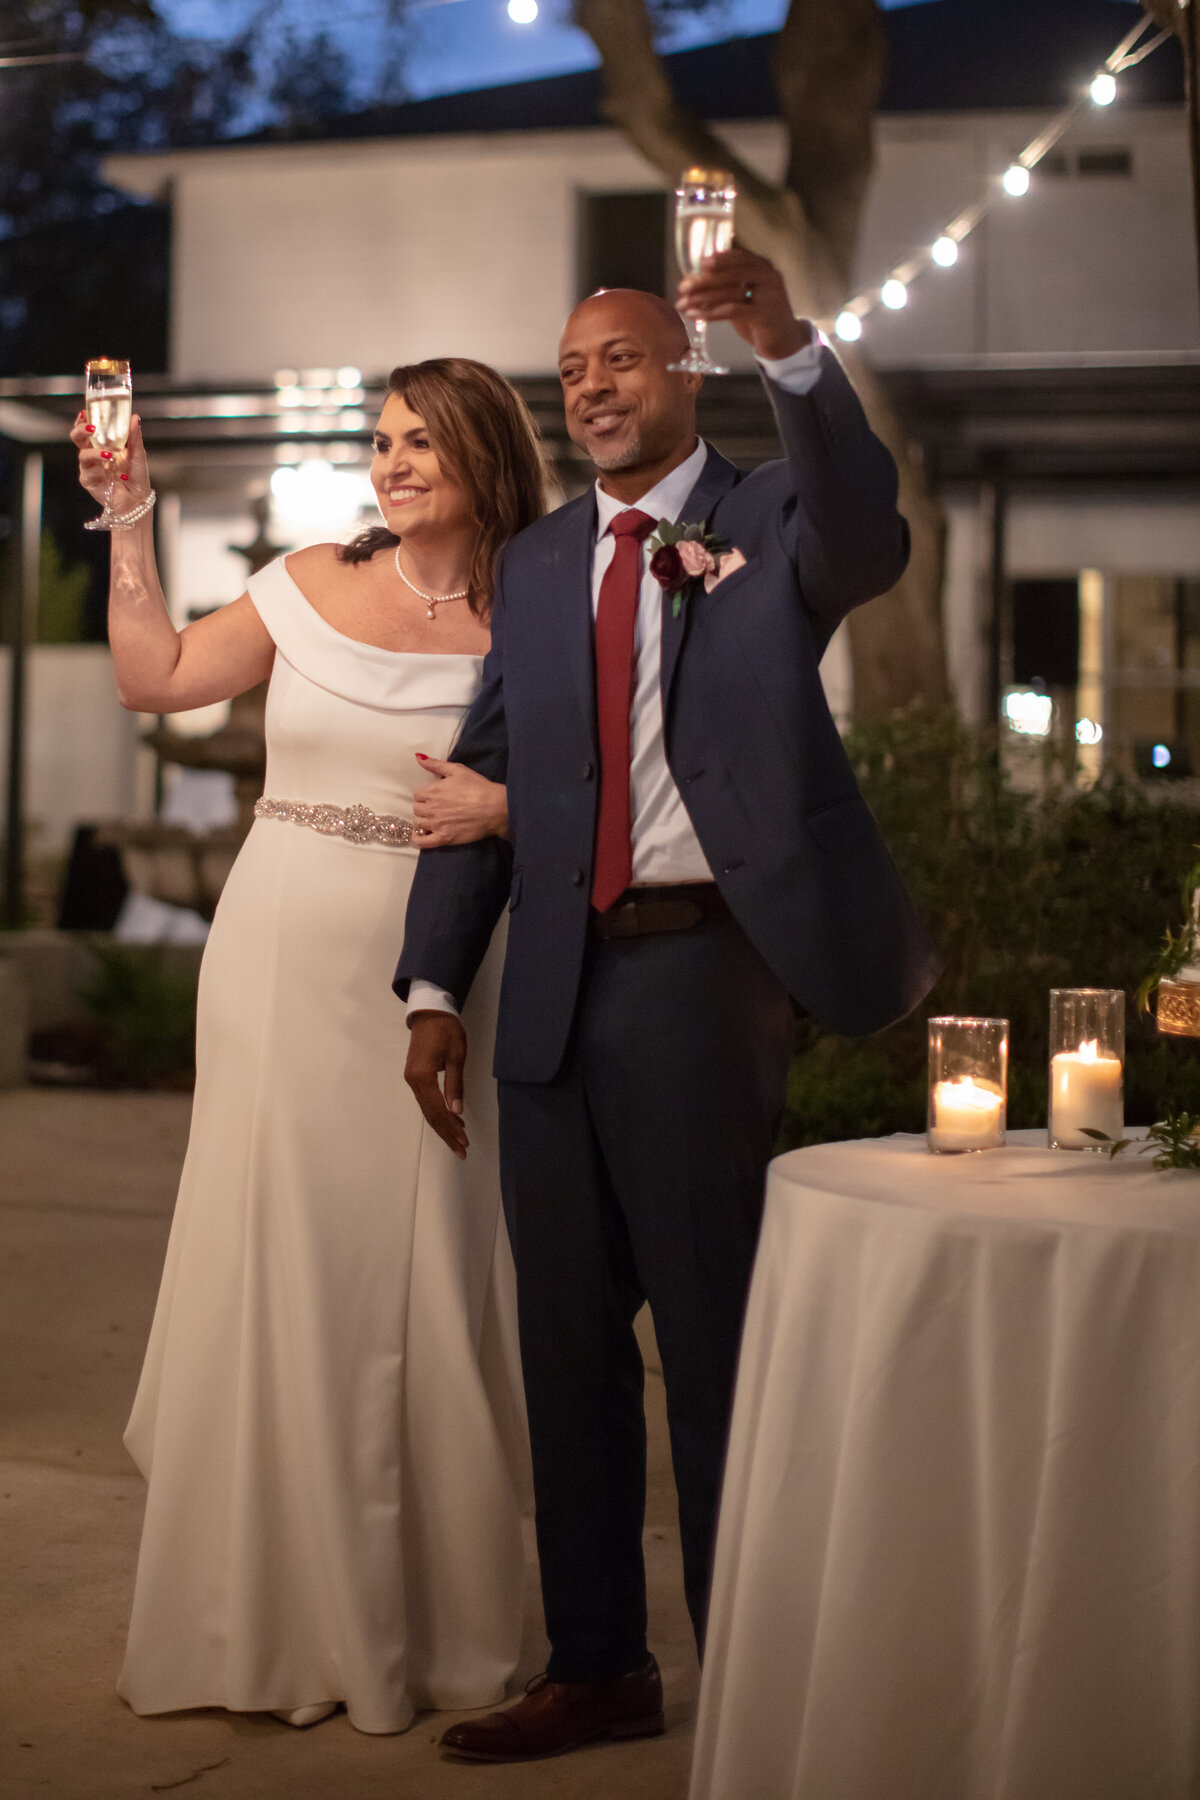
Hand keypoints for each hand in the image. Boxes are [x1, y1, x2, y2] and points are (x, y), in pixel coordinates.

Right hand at [69, 412, 151, 510]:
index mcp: (103, 444)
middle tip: (91, 427)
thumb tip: (134, 417)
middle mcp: (94, 454)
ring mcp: (90, 467)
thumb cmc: (136, 477)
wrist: (138, 501)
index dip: (84, 419)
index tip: (85, 411)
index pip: (89, 428)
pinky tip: (107, 462)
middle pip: (77, 438)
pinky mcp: (89, 480)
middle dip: (80, 429)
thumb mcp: (138, 454)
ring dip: (94, 451)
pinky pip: (87, 470)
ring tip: (108, 453)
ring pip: (82, 454)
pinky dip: (97, 464)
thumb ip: (134, 436)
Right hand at [405, 1012, 469, 1158]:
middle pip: (430, 1114)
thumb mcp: (456, 1056)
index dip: (450, 1128)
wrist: (430, 1011)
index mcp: (422, 1077)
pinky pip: (427, 1100)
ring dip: (443, 1125)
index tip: (463, 1142)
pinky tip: (452, 1118)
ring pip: (428, 1109)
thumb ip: (455, 1085)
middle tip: (462, 1149)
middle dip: (446, 1133)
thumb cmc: (446, 1030)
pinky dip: (439, 1112)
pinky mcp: (416, 1076)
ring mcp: (412, 1079)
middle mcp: (413, 1081)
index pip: (437, 1110)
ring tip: (459, 1138)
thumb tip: (456, 1111)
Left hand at [412, 756, 507, 847]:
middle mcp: (430, 808)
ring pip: (419, 823)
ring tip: (435, 820)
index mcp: (432, 791)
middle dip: (424, 807)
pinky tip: (421, 836)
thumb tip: (418, 757)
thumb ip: (435, 764)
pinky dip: (418, 839)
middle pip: (417, 809)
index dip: (426, 795)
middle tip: (437, 808)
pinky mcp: (444, 838)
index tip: (435, 797)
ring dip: (424, 821)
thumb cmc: (478, 787)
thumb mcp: (457, 770)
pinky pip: (423, 842)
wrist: (495, 808)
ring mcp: (436, 824)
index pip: (418, 794)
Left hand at [677, 249, 811, 361]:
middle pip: (731, 273)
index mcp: (764, 267)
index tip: (699, 263)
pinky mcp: (764, 313)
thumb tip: (695, 283)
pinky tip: (696, 316)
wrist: (784, 341)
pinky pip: (732, 310)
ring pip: (730, 292)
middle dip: (704, 280)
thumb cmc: (761, 318)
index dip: (719, 259)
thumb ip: (727, 287)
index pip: (739, 257)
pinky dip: (711, 313)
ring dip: (702, 298)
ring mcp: (769, 294)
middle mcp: (769, 276)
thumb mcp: (744, 297)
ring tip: (683, 304)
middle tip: (683, 287)